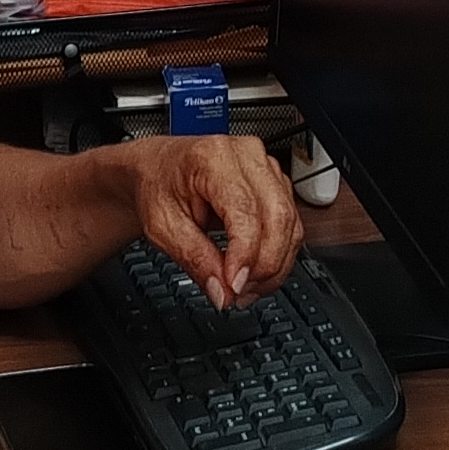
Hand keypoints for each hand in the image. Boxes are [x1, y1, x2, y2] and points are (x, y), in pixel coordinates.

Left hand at [120, 131, 300, 306]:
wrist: (158, 169)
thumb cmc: (159, 186)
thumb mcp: (162, 226)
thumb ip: (194, 259)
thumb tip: (223, 292)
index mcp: (213, 158)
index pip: (246, 210)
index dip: (245, 255)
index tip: (234, 286)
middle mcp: (247, 156)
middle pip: (278, 217)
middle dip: (264, 266)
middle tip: (238, 293)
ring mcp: (266, 168)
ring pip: (290, 225)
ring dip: (273, 266)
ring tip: (244, 288)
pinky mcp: (276, 184)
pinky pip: (290, 225)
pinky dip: (278, 256)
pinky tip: (255, 273)